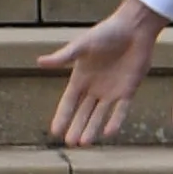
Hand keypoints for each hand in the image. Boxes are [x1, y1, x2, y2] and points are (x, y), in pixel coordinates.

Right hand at [38, 0, 168, 146]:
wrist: (133, 30)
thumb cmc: (106, 33)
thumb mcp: (82, 45)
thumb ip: (63, 57)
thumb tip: (39, 62)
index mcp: (80, 77)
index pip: (68, 102)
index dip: (62, 116)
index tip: (54, 131)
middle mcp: (94, 88)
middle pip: (83, 112)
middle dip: (76, 128)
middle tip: (69, 144)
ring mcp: (111, 91)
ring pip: (99, 115)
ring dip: (92, 128)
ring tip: (84, 144)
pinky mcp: (128, 90)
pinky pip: (121, 110)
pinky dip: (115, 121)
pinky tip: (108, 132)